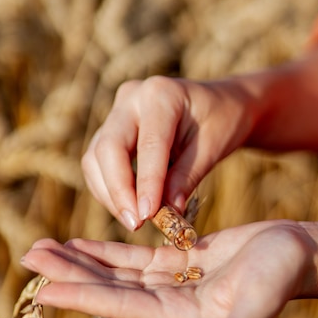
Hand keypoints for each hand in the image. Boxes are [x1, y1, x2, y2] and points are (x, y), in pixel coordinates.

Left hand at [21, 220, 312, 317]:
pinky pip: (134, 258)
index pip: (122, 307)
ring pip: (116, 272)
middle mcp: (171, 305)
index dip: (83, 297)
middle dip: (70, 273)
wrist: (296, 252)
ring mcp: (172, 285)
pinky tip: (81, 244)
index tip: (44, 288)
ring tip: (44, 247)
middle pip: (110, 289)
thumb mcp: (259, 301)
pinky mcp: (179, 264)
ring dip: (81, 260)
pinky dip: (106, 251)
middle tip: (29, 256)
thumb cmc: (281, 274)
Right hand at [81, 76, 254, 230]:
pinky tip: (128, 207)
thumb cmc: (222, 120)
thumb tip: (165, 215)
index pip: (148, 145)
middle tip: (135, 224)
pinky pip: (97, 161)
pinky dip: (108, 188)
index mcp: (162, 94)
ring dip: (110, 193)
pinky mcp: (111, 127)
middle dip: (118, 191)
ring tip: (134, 221)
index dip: (145, 183)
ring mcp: (117, 111)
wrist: (220, 102)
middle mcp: (132, 97)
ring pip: (95, 157)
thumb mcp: (213, 148)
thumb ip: (186, 178)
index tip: (148, 216)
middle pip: (108, 148)